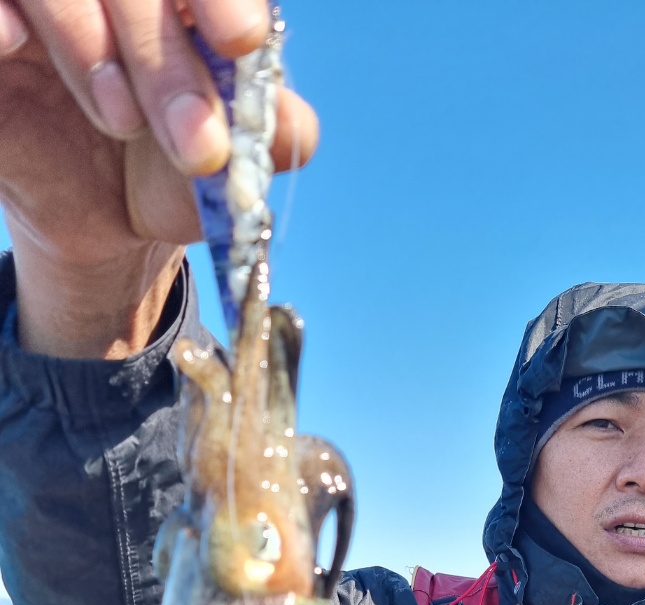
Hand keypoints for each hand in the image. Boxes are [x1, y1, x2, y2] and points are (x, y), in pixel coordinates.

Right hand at [0, 0, 317, 356]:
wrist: (106, 220)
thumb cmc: (172, 171)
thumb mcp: (227, 165)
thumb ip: (267, 135)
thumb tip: (295, 130)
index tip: (240, 42)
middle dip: (164, 60)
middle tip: (196, 143)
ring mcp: (45, 0)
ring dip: (88, 43)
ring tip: (122, 121)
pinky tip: (16, 42)